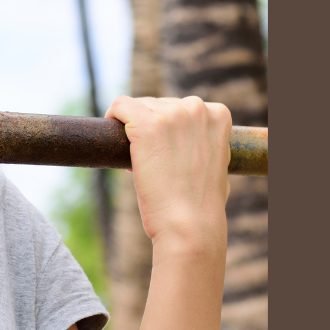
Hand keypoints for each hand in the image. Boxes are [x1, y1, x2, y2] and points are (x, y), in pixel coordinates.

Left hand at [105, 96, 231, 252]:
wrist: (189, 224)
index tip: (165, 152)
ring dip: (131, 129)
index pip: (181, 107)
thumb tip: (190, 144)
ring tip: (138, 162)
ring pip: (137, 106)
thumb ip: (206, 143)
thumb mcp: (215, 163)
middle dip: (149, 129)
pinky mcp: (146, 125)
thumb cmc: (201, 203)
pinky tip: (111, 136)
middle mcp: (196, 109)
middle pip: (157, 104)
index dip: (168, 129)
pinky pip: (120, 105)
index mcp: (218, 115)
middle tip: (150, 162)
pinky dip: (113, 117)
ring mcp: (171, 114)